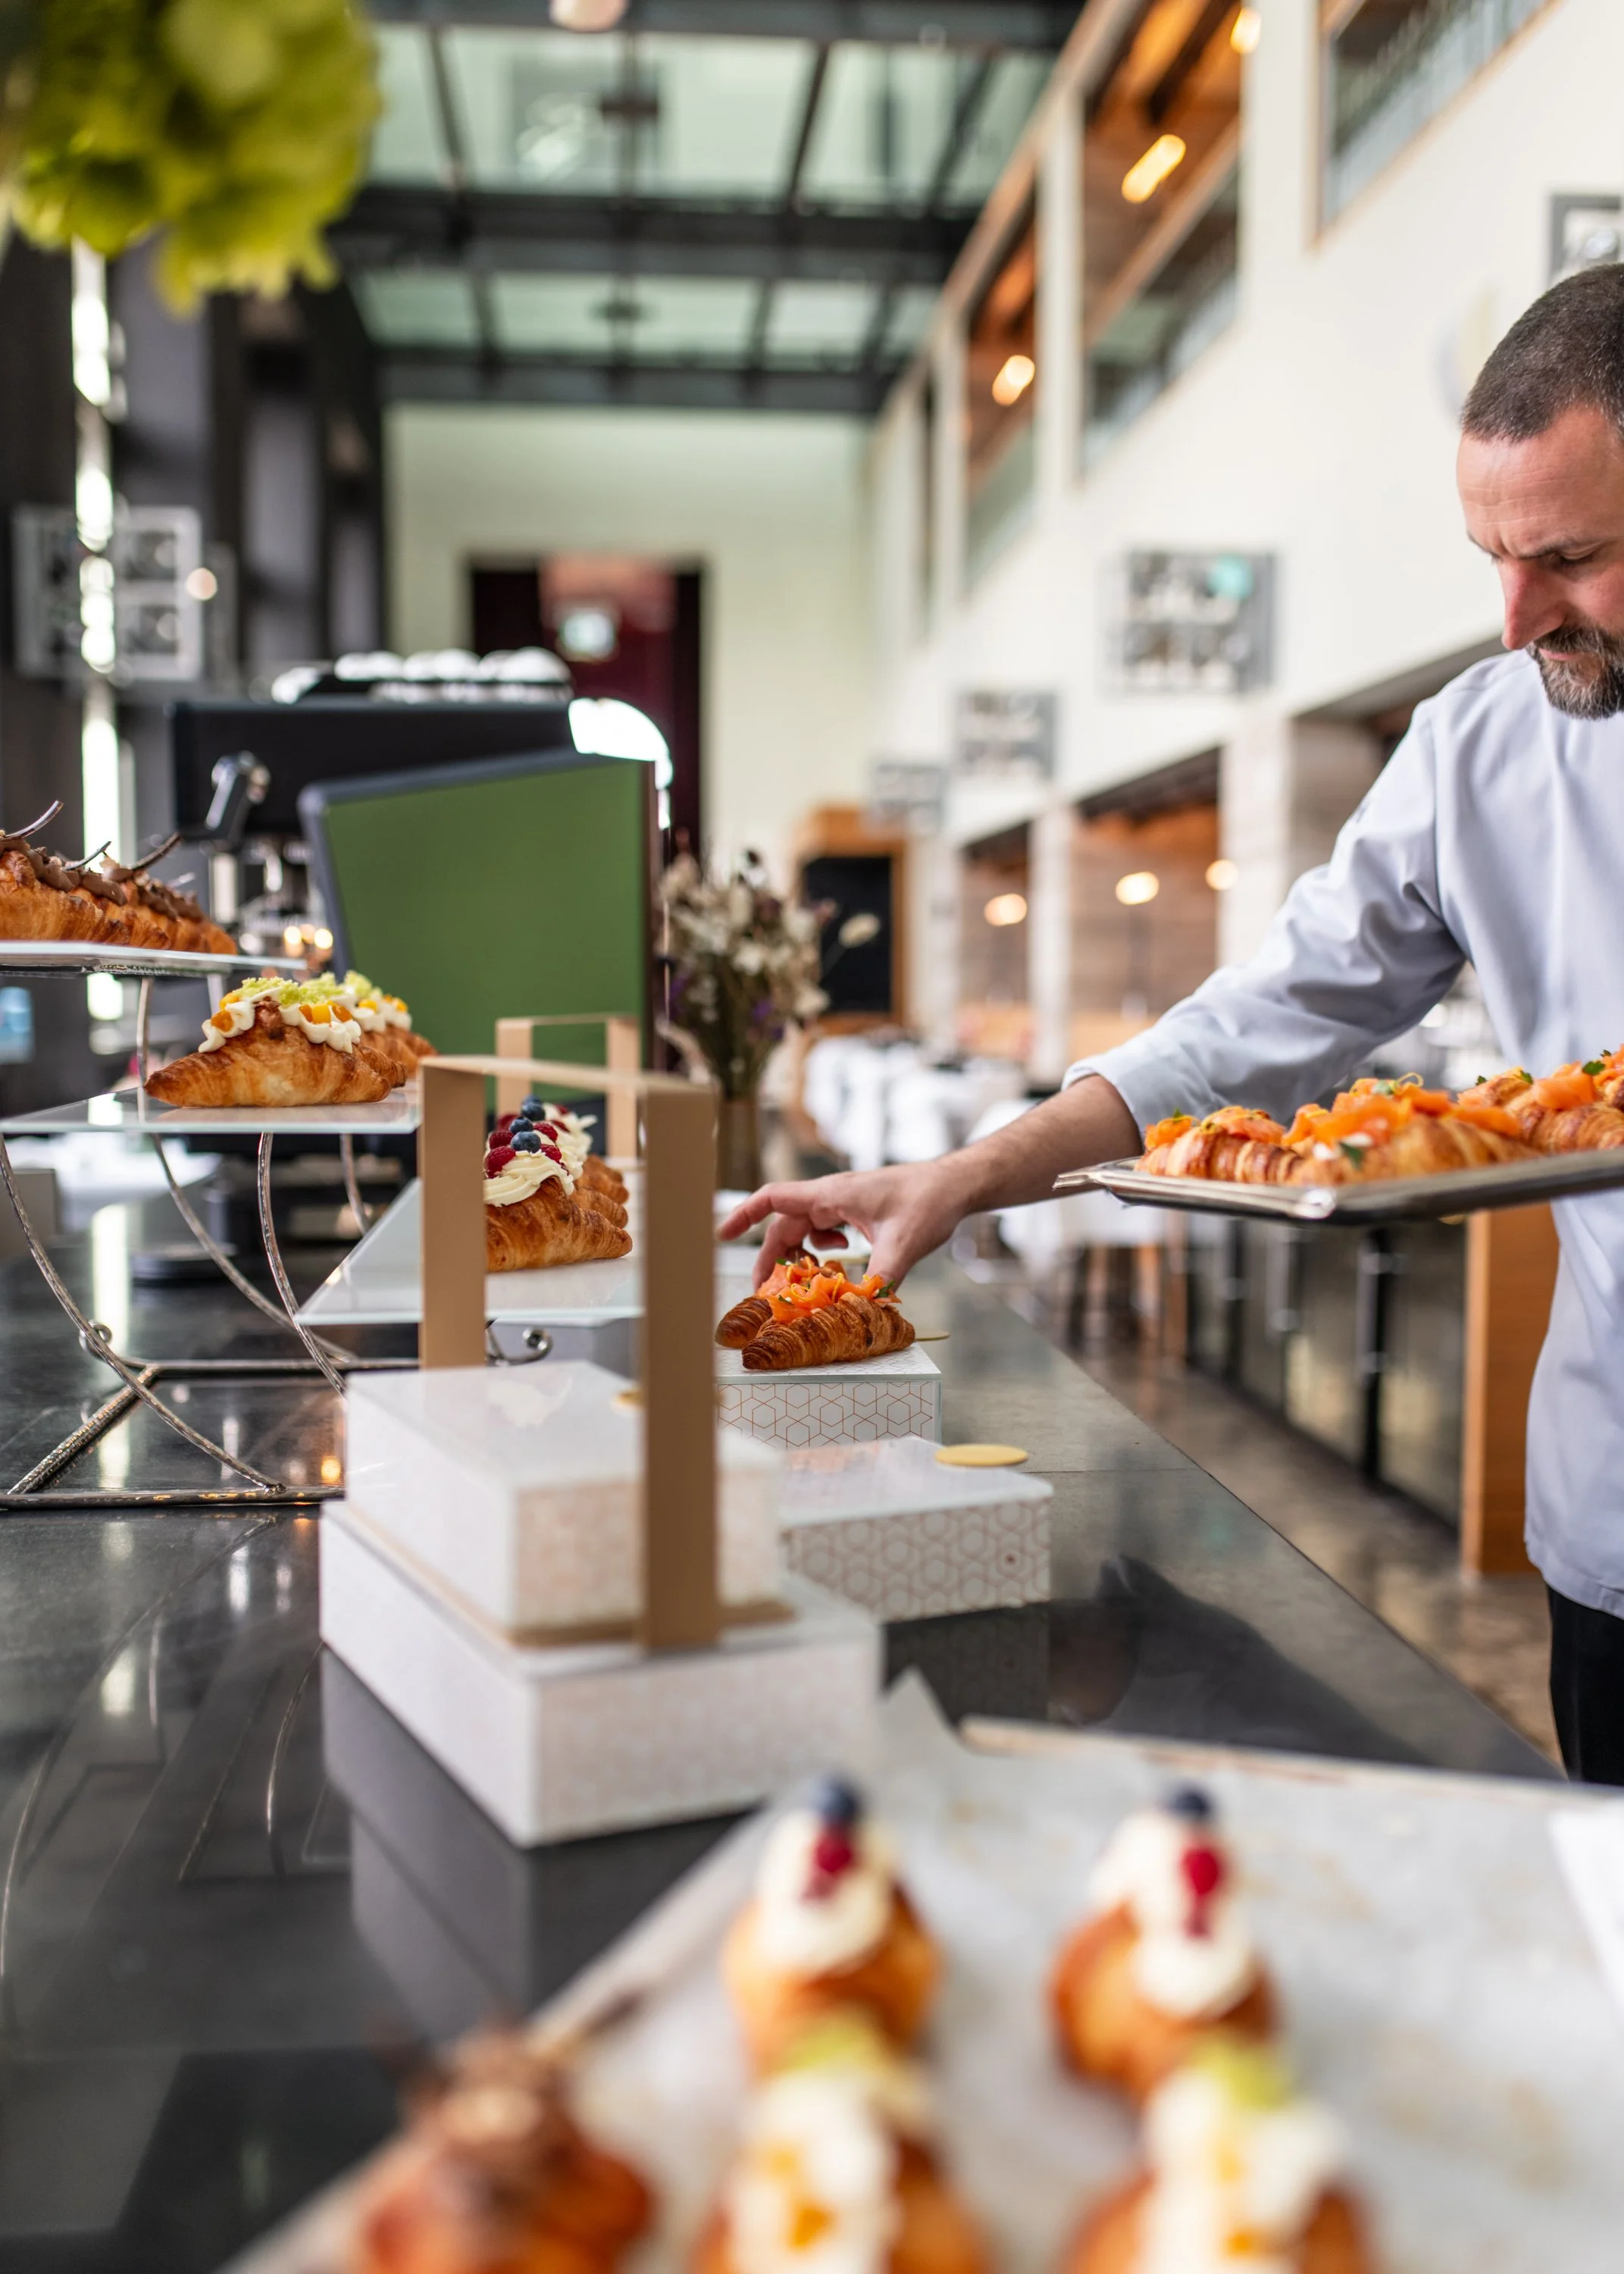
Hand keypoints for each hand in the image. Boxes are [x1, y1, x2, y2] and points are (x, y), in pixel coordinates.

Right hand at [714, 1075, 1138, 1289]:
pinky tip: (842, 1262)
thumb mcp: (904, 1243)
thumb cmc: (929, 1202)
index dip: (743, 1216)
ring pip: (807, 1231)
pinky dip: (824, 1250)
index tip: (720, 1234)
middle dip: (772, 1258)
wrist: (956, 1185)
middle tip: (766, 1293)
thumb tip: (862, 1309)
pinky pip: (827, 1231)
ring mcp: (846, 1203)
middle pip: (786, 1226)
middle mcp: (832, 1196)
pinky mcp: (859, 1213)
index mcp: (831, 1194)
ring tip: (804, 1283)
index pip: (774, 1199)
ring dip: (800, 1256)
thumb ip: (880, 1278)